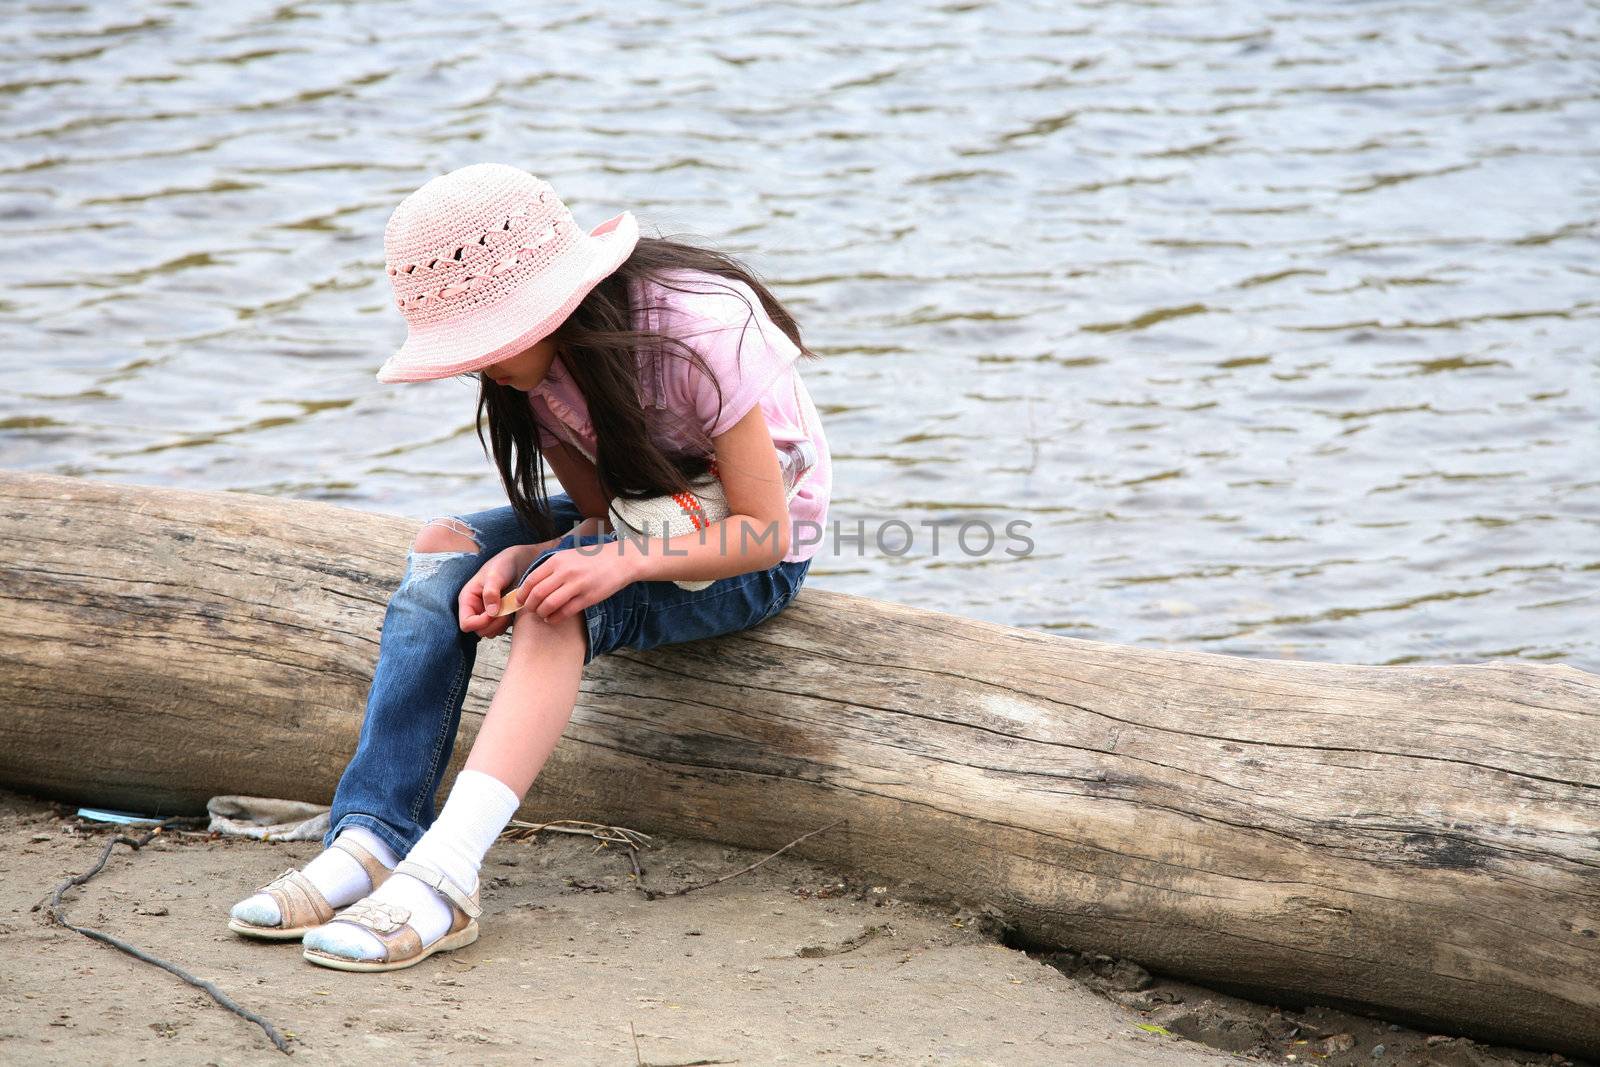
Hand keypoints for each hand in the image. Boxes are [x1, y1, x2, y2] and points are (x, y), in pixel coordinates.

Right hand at [458, 543, 545, 637]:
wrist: (518, 563)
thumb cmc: (503, 565)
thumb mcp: (494, 576)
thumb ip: (491, 593)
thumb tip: (491, 613)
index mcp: (468, 600)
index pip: (466, 624)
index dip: (480, 623)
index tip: (494, 613)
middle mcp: (475, 609)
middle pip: (479, 631)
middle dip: (493, 624)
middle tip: (506, 611)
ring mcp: (487, 614)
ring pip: (491, 632)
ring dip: (501, 624)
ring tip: (509, 608)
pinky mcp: (499, 616)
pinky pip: (501, 628)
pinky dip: (508, 623)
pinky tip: (512, 610)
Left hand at [508, 540, 635, 625]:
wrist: (620, 560)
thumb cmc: (592, 558)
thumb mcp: (568, 555)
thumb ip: (552, 567)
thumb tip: (532, 583)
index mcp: (557, 560)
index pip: (531, 580)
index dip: (522, 594)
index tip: (520, 601)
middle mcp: (564, 572)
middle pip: (537, 594)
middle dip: (530, 606)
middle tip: (531, 610)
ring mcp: (577, 585)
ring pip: (549, 604)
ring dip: (542, 613)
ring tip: (542, 615)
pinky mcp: (588, 597)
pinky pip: (565, 612)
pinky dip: (555, 618)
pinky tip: (553, 619)